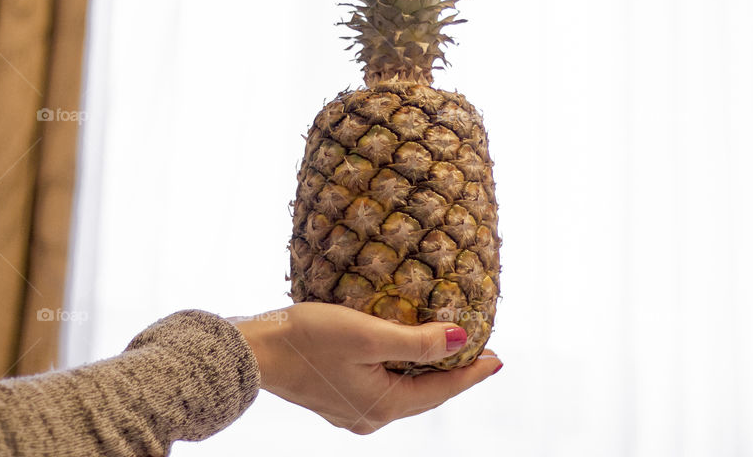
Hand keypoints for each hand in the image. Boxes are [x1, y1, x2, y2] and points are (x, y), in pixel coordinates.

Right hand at [230, 302, 501, 433]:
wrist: (254, 352)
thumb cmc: (309, 339)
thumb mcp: (368, 335)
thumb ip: (417, 341)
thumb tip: (462, 341)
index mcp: (383, 406)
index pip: (442, 390)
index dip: (472, 373)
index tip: (498, 357)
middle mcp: (371, 416)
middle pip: (426, 395)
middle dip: (455, 374)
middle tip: (483, 355)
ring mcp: (352, 410)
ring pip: (406, 392)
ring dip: (430, 372)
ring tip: (452, 352)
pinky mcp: (338, 397)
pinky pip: (385, 387)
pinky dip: (404, 371)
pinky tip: (408, 356)